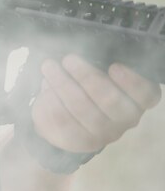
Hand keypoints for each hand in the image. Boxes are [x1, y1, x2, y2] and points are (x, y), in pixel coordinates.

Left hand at [31, 54, 161, 152]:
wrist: (68, 119)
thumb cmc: (87, 86)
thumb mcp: (97, 73)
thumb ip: (97, 63)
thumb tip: (80, 47)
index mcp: (136, 100)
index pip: (146, 94)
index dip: (132, 82)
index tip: (114, 66)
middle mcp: (125, 120)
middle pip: (110, 101)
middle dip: (87, 77)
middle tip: (68, 59)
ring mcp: (104, 134)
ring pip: (83, 109)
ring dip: (63, 84)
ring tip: (49, 66)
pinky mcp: (80, 142)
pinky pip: (63, 121)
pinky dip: (50, 101)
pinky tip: (45, 88)